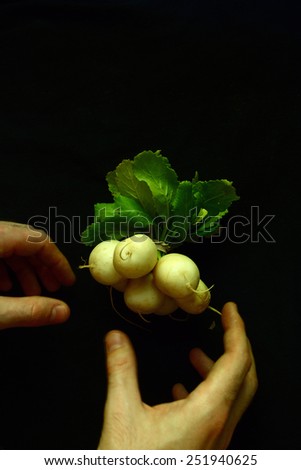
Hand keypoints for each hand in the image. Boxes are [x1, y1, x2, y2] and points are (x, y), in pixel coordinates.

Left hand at [0, 221, 75, 328]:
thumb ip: (28, 310)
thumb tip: (63, 311)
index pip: (37, 241)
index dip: (57, 262)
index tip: (67, 282)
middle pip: (24, 242)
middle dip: (41, 266)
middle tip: (53, 289)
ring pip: (8, 246)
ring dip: (23, 268)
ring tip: (31, 293)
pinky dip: (4, 267)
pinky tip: (6, 288)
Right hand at [98, 302, 257, 449]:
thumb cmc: (131, 464)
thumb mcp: (121, 414)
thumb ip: (121, 369)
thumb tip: (116, 337)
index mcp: (207, 413)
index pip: (236, 362)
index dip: (237, 331)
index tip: (230, 310)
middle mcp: (220, 427)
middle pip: (245, 378)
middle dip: (237, 346)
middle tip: (224, 325)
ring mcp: (216, 442)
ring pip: (233, 397)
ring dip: (218, 370)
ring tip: (194, 355)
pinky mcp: (205, 449)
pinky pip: (217, 413)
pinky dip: (205, 392)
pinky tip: (179, 390)